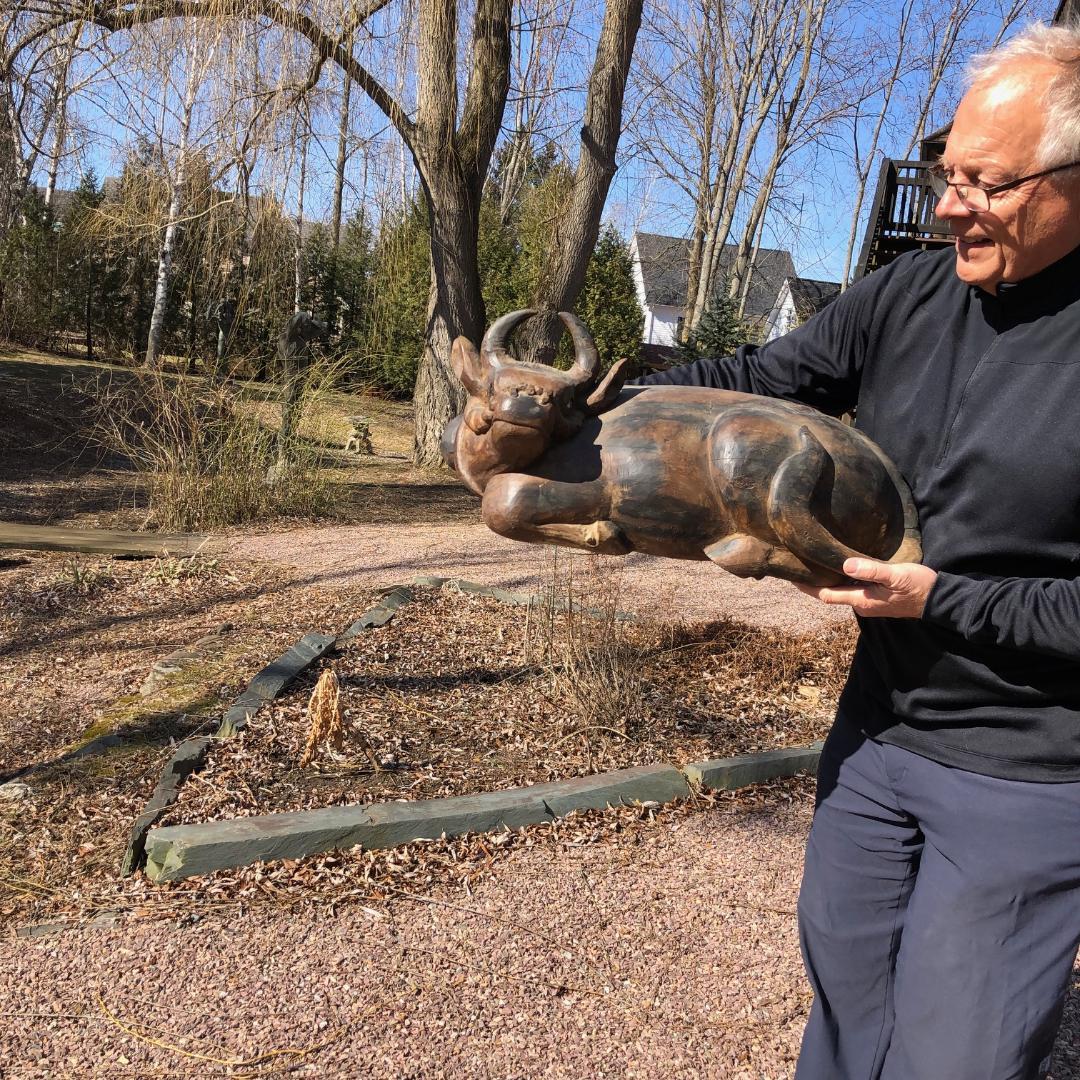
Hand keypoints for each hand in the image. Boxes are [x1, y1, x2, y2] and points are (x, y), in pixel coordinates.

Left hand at [794, 558, 936, 618]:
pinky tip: (841, 566)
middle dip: (816, 581)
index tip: (791, 578)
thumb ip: (871, 571)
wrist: (938, 599)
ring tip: (816, 563)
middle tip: (802, 565)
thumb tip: (845, 565)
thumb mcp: (895, 575)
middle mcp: (861, 604)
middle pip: (832, 593)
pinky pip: (854, 588)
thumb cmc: (917, 586)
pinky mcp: (877, 598)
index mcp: (861, 600)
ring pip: (843, 590)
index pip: (827, 595)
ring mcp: (869, 602)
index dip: (808, 587)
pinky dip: (844, 579)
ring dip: (830, 579)